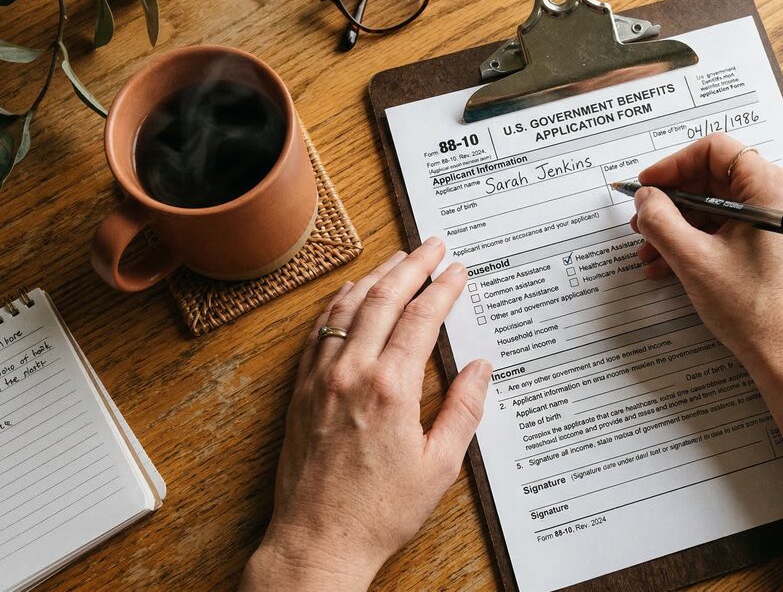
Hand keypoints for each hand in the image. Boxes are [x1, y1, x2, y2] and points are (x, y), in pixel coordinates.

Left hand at [242, 238, 490, 590]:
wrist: (318, 540)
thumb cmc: (378, 511)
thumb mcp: (439, 466)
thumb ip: (463, 410)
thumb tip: (480, 368)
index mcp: (390, 389)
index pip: (420, 318)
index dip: (442, 287)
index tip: (457, 269)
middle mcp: (351, 374)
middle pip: (383, 298)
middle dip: (412, 265)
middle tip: (432, 244)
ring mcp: (320, 379)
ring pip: (348, 307)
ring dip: (376, 276)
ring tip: (398, 258)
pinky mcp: (300, 390)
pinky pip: (320, 330)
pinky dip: (339, 303)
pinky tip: (352, 293)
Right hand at [631, 134, 782, 388]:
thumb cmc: (754, 311)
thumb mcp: (693, 260)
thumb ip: (661, 220)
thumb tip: (646, 197)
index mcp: (772, 189)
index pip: (716, 150)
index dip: (673, 165)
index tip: (648, 186)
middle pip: (717, 179)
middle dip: (673, 201)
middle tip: (643, 221)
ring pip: (721, 208)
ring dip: (682, 226)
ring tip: (650, 251)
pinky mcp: (779, 246)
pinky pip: (733, 229)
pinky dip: (701, 241)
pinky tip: (670, 264)